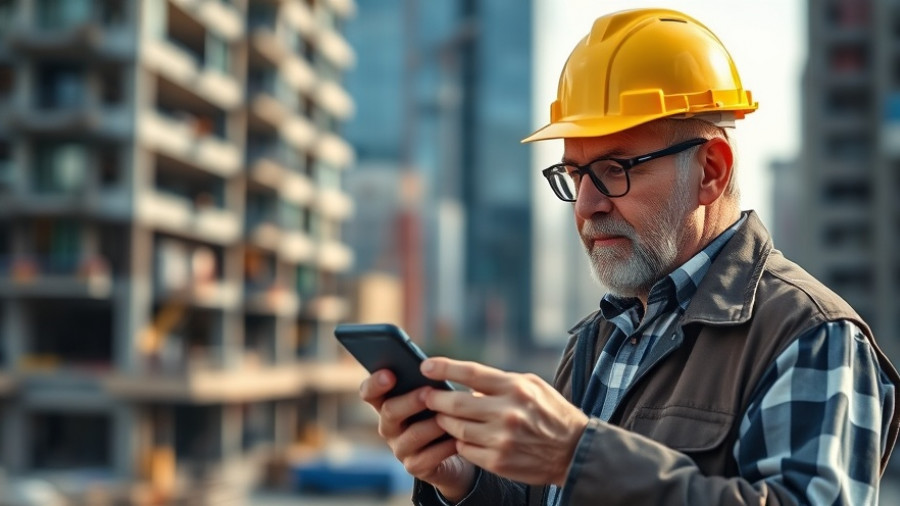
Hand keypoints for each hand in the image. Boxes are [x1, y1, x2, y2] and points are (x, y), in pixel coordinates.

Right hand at [359, 369, 476, 501]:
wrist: (456, 450)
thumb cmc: (441, 412)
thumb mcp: (433, 395)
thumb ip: (427, 383)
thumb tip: (432, 368)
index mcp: (387, 402)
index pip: (369, 392)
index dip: (375, 383)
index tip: (389, 374)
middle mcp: (389, 426)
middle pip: (389, 411)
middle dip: (409, 400)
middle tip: (428, 391)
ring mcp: (400, 448)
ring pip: (411, 435)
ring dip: (430, 424)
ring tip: (448, 415)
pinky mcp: (415, 466)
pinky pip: (427, 457)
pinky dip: (443, 447)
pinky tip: (457, 438)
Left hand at [420, 357, 588, 486]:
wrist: (574, 451)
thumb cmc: (550, 412)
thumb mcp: (532, 386)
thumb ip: (500, 382)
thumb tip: (466, 384)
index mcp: (516, 388)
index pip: (472, 373)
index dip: (444, 368)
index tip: (425, 366)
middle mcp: (507, 412)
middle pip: (456, 404)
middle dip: (435, 399)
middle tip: (426, 397)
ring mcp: (502, 439)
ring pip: (456, 429)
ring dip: (445, 422)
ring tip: (444, 417)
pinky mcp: (498, 462)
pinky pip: (465, 450)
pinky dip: (460, 443)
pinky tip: (464, 437)